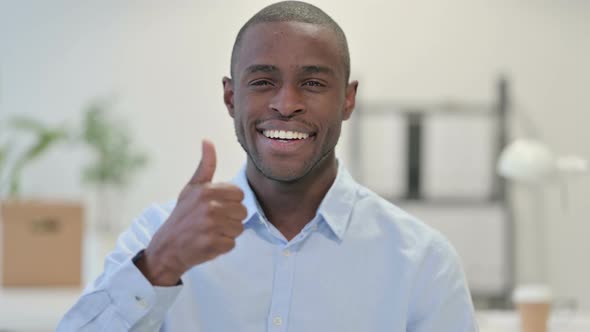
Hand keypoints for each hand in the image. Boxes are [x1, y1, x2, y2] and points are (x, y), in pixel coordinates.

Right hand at [136, 140, 246, 285]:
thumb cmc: (183, 216)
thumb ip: (205, 166)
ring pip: (239, 228)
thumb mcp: (191, 188)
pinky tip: (208, 243)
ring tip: (209, 232)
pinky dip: (222, 247)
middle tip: (212, 222)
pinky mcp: (212, 244)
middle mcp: (209, 207)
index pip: (240, 194)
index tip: (216, 208)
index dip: (230, 203)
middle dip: (231, 219)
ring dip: (227, 233)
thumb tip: (207, 141)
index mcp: (206, 191)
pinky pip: (232, 244)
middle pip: (243, 212)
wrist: (166, 247)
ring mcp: (210, 226)